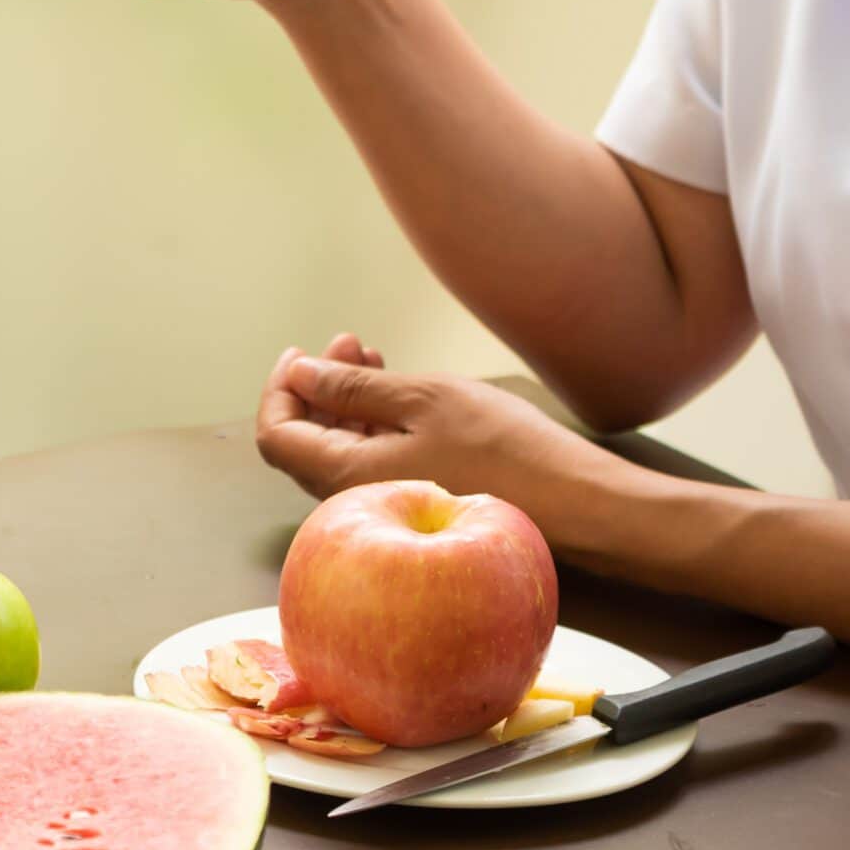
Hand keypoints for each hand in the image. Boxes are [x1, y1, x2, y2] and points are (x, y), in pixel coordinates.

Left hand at [255, 340, 622, 526]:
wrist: (574, 505)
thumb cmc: (503, 448)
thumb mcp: (423, 399)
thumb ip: (352, 388)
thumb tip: (299, 375)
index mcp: (344, 477)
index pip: (275, 435)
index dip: (280, 389)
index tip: (301, 352)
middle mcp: (354, 500)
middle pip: (305, 441)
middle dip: (317, 386)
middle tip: (349, 342)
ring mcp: (386, 506)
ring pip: (341, 449)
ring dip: (348, 400)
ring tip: (373, 357)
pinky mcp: (416, 504)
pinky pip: (372, 462)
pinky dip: (374, 422)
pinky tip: (399, 393)